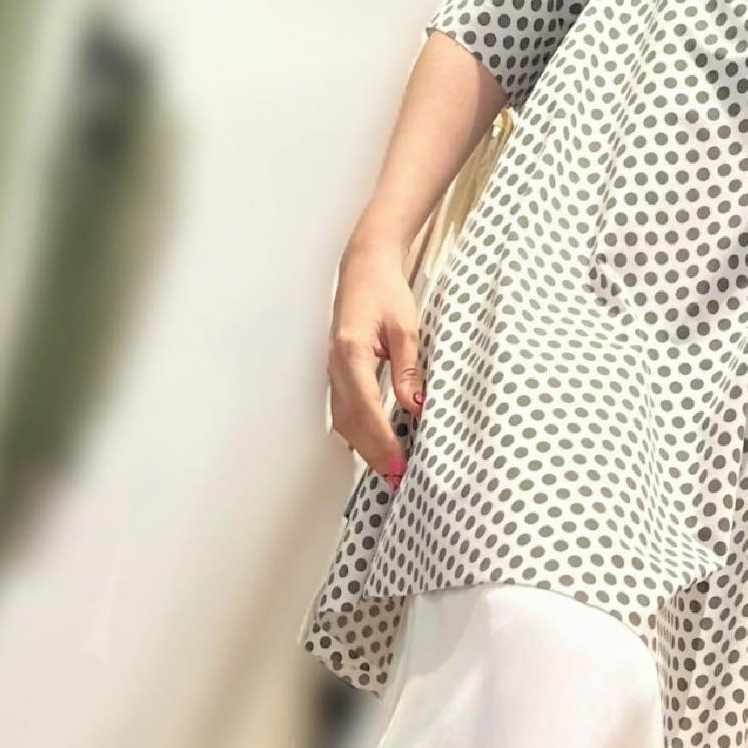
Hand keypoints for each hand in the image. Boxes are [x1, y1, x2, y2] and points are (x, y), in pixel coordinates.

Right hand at [325, 235, 422, 485]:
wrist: (364, 268)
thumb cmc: (384, 290)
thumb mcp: (405, 327)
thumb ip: (408, 368)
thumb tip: (414, 406)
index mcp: (351, 352)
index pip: (366, 407)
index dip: (381, 439)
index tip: (398, 462)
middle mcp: (336, 365)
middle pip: (350, 422)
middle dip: (373, 454)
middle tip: (398, 479)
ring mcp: (333, 371)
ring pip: (344, 421)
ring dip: (366, 449)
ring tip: (390, 472)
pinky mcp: (339, 373)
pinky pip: (345, 412)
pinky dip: (360, 434)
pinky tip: (378, 447)